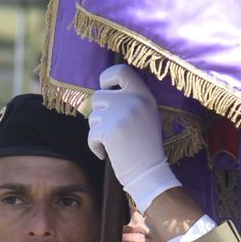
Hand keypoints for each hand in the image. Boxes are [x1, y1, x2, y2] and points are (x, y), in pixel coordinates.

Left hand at [86, 64, 180, 211]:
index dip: (108, 77)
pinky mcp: (109, 130)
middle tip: (112, 130)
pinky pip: (91, 134)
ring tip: (114, 143)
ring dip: (98, 131)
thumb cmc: (145, 146)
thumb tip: (101, 94)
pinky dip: (95, 146)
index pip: (121, 70)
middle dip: (99, 114)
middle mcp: (133, 100)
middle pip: (99, 96)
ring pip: (93, 116)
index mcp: (144, 94)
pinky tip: (108, 153)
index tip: (106, 88)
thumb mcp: (145, 115)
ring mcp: (121, 114)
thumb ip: (128, 101)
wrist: (149, 171)